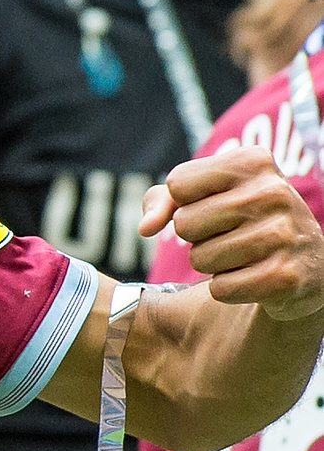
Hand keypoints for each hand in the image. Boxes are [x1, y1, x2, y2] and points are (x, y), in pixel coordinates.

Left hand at [139, 146, 323, 319]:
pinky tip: (255, 276)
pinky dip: (228, 288)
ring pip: (199, 258)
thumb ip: (163, 200)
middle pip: (184, 223)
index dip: (185, 203)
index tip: (215, 205)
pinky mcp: (285, 276)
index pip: (177, 184)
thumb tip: (145, 228)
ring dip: (212, 264)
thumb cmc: (242, 221)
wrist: (305, 263)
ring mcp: (283, 233)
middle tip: (230, 234)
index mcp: (254, 161)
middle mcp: (273, 191)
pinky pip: (220, 289)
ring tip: (244, 255)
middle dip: (197, 236)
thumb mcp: (206, 195)